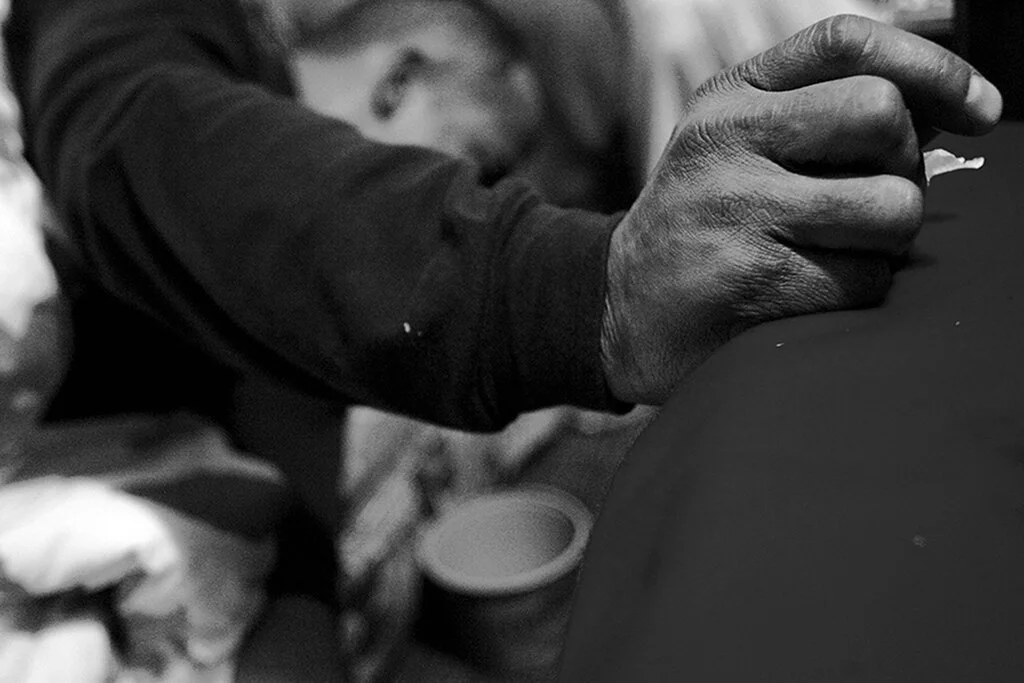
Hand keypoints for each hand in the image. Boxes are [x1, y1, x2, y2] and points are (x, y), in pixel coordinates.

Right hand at [601, 15, 1001, 404]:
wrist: (619, 306)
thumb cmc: (703, 218)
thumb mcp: (739, 138)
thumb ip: (825, 101)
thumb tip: (945, 73)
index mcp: (728, 96)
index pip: (846, 40)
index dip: (932, 64)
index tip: (983, 108)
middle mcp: (725, 141)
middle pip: (884, 116)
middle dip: (903, 166)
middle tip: (869, 197)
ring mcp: (735, 210)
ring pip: (892, 208)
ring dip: (885, 240)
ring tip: (836, 248)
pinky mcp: (752, 280)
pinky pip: (865, 280)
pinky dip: (855, 290)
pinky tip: (808, 290)